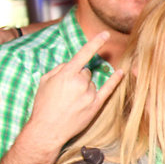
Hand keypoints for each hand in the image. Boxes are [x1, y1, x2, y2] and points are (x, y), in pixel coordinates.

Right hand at [25, 32, 123, 150]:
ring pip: (93, 83)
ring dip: (85, 87)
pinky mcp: (96, 105)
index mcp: (67, 74)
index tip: (104, 34)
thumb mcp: (45, 81)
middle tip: (67, 91)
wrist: (47, 129)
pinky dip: (115, 80)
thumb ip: (59, 69)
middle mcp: (81, 82)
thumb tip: (71, 64)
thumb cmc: (43, 105)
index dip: (95, 42)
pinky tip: (120, 72)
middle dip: (79, 77)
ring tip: (72, 101)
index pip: (84, 54)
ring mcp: (90, 94)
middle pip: (87, 71)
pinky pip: (108, 89)